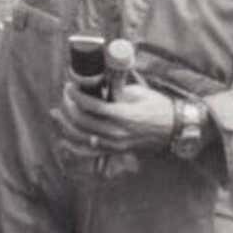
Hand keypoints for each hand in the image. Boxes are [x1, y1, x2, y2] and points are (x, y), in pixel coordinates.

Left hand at [49, 81, 176, 159]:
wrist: (173, 129)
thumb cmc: (158, 107)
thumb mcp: (138, 93)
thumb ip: (117, 90)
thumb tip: (99, 81)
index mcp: (122, 115)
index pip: (91, 105)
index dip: (76, 95)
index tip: (69, 85)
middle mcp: (116, 132)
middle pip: (82, 121)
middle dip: (69, 106)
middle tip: (66, 94)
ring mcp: (114, 144)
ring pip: (81, 137)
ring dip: (66, 124)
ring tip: (59, 112)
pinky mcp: (115, 150)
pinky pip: (89, 151)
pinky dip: (74, 145)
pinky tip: (64, 138)